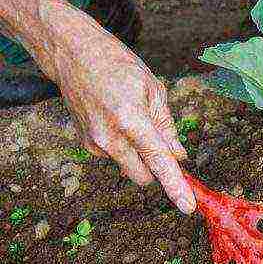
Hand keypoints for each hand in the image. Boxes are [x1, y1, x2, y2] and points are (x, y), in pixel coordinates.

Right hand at [50, 21, 195, 213]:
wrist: (73, 55)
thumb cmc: (117, 65)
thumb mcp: (153, 89)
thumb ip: (167, 126)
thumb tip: (178, 155)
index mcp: (131, 120)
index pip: (159, 162)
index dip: (176, 187)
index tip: (188, 207)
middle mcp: (110, 138)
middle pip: (144, 176)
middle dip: (157, 169)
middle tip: (162, 144)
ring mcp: (95, 144)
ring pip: (129, 166)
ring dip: (140, 155)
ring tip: (134, 119)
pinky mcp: (86, 144)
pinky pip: (115, 156)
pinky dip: (124, 146)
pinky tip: (118, 120)